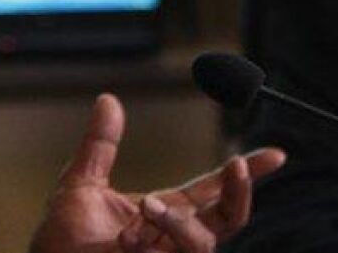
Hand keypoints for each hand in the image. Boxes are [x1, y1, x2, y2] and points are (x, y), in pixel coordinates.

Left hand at [29, 94, 285, 252]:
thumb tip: (108, 99)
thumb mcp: (80, 184)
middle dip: (240, 192)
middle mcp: (171, 239)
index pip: (212, 192)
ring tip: (147, 208)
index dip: (244, 173)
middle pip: (228, 219)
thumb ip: (100, 145)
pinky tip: (131, 236)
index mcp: (161, 214)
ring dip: (179, 222)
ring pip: (205, 243)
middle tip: (236, 162)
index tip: (276, 154)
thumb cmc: (61, 242)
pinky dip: (162, 238)